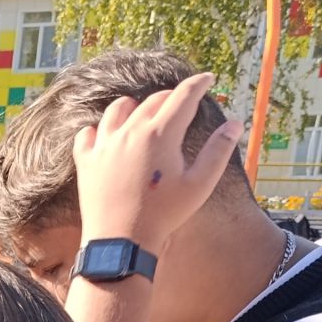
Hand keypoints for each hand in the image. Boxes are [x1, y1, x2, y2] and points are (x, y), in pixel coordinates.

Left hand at [71, 71, 243, 253]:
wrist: (121, 242)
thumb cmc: (163, 214)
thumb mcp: (199, 184)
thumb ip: (218, 150)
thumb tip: (234, 123)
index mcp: (161, 134)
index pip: (183, 96)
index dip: (198, 84)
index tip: (207, 79)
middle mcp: (130, 132)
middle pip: (152, 101)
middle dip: (171, 97)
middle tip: (180, 104)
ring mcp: (105, 145)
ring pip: (117, 110)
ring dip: (133, 106)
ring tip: (142, 112)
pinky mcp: (86, 161)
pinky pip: (87, 134)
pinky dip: (98, 130)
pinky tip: (105, 135)